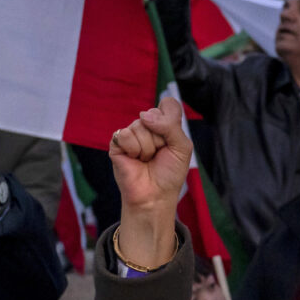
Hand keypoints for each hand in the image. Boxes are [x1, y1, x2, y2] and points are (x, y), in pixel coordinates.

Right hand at [110, 96, 193, 268]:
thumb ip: (170, 125)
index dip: (171, 119)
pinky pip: (125, 134)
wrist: (155, 195)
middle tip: (159, 154)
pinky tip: (134, 159)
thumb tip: (143, 115)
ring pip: (140, 126)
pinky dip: (134, 149)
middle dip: (161, 138)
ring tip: (146, 159)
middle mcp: (147, 125)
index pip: (168, 104)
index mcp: (164, 124)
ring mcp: (131, 133)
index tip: (172, 139)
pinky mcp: (117, 143)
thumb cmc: (170, 172)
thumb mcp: (182, 147)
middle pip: (154, 115)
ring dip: (148, 148)